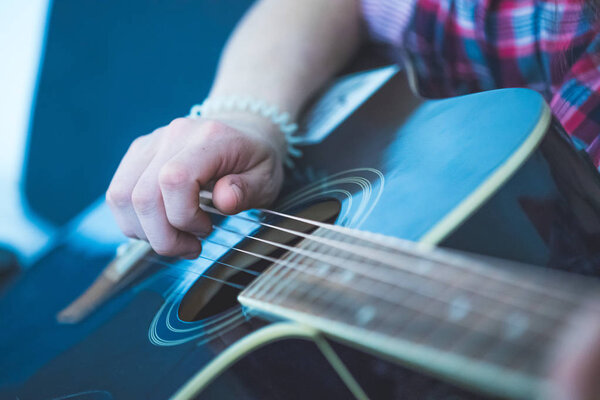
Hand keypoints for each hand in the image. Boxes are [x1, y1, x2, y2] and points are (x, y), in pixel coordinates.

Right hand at [106, 116, 284, 258]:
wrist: (243, 129)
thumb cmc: (255, 159)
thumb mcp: (267, 178)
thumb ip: (247, 190)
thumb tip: (224, 200)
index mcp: (209, 138)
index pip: (174, 180)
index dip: (184, 217)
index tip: (207, 230)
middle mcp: (173, 135)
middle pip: (142, 195)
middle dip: (164, 236)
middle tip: (191, 247)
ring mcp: (150, 143)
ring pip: (121, 197)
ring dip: (145, 232)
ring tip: (176, 238)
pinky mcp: (137, 154)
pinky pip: (117, 194)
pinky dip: (134, 221)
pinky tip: (161, 226)